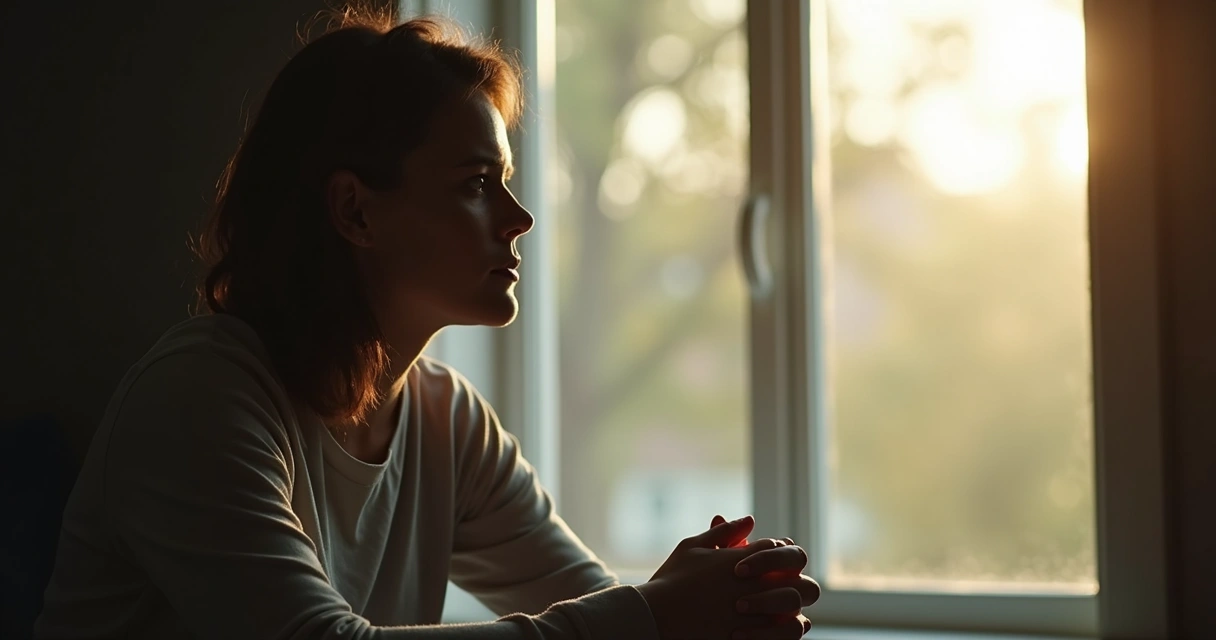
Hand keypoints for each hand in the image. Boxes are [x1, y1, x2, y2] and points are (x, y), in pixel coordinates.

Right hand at [636, 516, 817, 639]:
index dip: (776, 554)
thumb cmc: (671, 579)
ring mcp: (756, 612)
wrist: (655, 616)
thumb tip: (750, 520)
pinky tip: (770, 627)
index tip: (763, 564)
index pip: (780, 548)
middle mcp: (755, 584)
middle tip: (777, 586)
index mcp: (743, 559)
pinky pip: (786, 633)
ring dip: (790, 606)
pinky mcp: (753, 636)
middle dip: (792, 579)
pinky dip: (784, 630)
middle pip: (797, 577)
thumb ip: (724, 532)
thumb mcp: (693, 546)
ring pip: (795, 606)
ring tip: (775, 610)